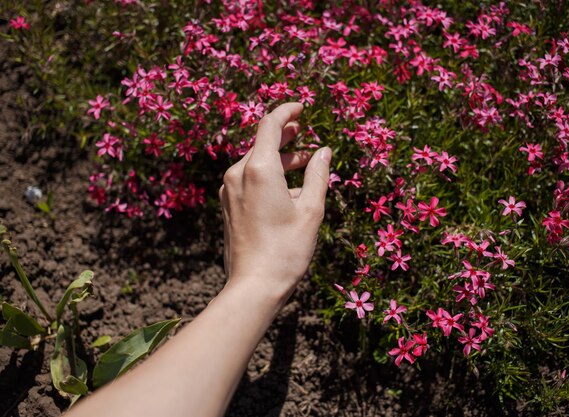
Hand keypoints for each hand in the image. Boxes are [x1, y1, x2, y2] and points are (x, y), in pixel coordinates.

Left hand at [219, 102, 330, 296]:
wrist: (254, 285)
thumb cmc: (287, 249)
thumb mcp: (311, 209)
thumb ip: (318, 174)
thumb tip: (324, 151)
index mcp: (258, 169)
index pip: (270, 125)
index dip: (287, 111)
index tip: (302, 108)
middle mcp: (237, 174)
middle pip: (261, 142)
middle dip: (284, 135)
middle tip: (304, 131)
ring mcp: (228, 190)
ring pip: (255, 161)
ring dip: (279, 158)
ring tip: (304, 164)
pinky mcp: (227, 205)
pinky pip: (248, 178)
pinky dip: (267, 174)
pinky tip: (286, 187)